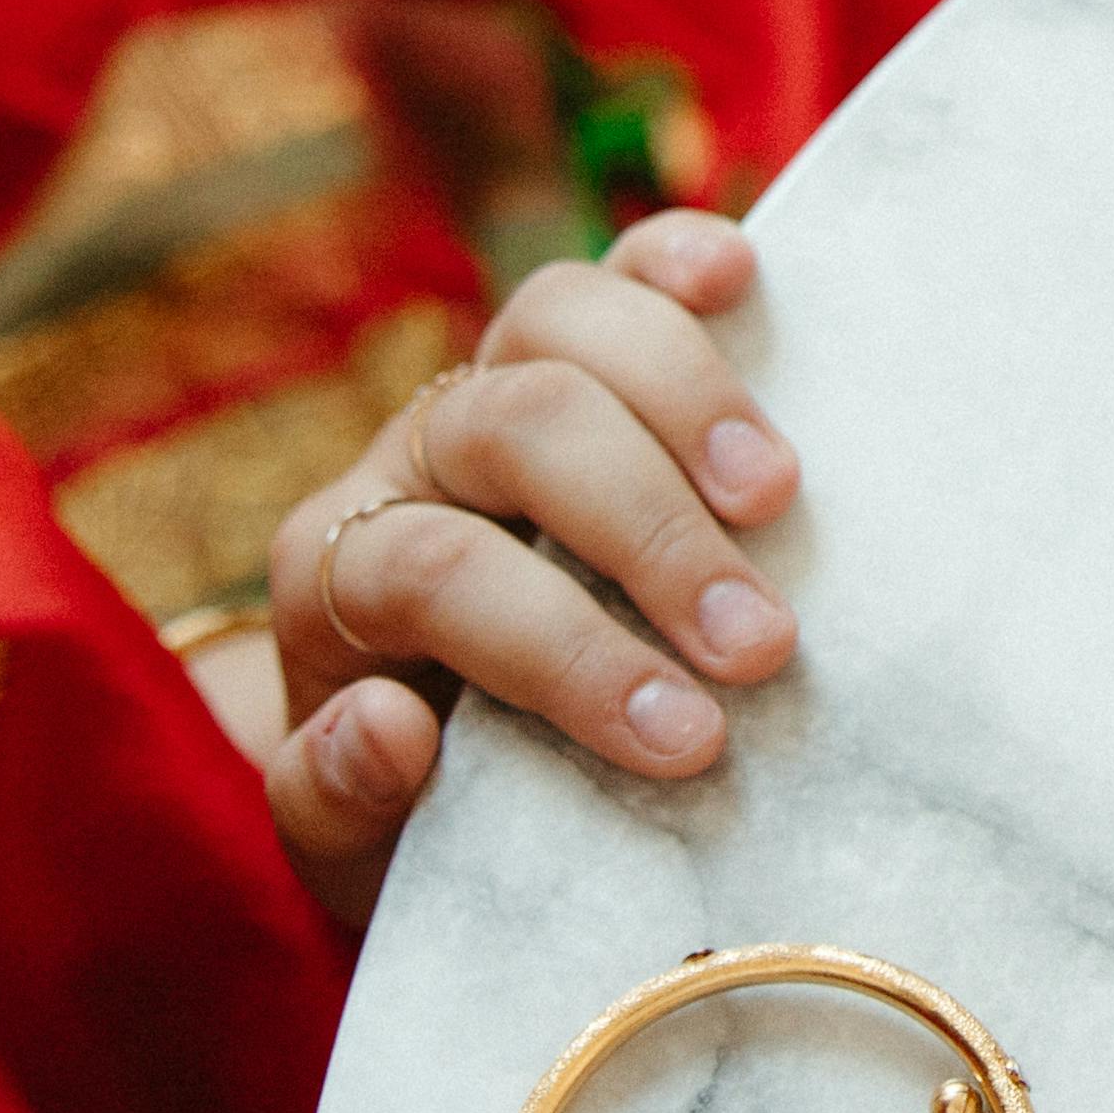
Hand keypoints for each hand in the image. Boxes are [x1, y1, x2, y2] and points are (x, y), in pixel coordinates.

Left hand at [197, 211, 801, 923]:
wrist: (440, 765)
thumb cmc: (420, 817)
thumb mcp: (353, 855)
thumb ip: (336, 800)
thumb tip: (386, 723)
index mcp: (336, 579)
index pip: (432, 569)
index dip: (560, 647)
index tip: (690, 739)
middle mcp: (405, 461)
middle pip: (510, 425)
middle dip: (646, 530)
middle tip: (762, 645)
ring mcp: (494, 389)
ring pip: (556, 315)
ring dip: (684, 396)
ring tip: (777, 498)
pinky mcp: (582, 357)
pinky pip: (614, 269)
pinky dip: (671, 258)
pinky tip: (739, 276)